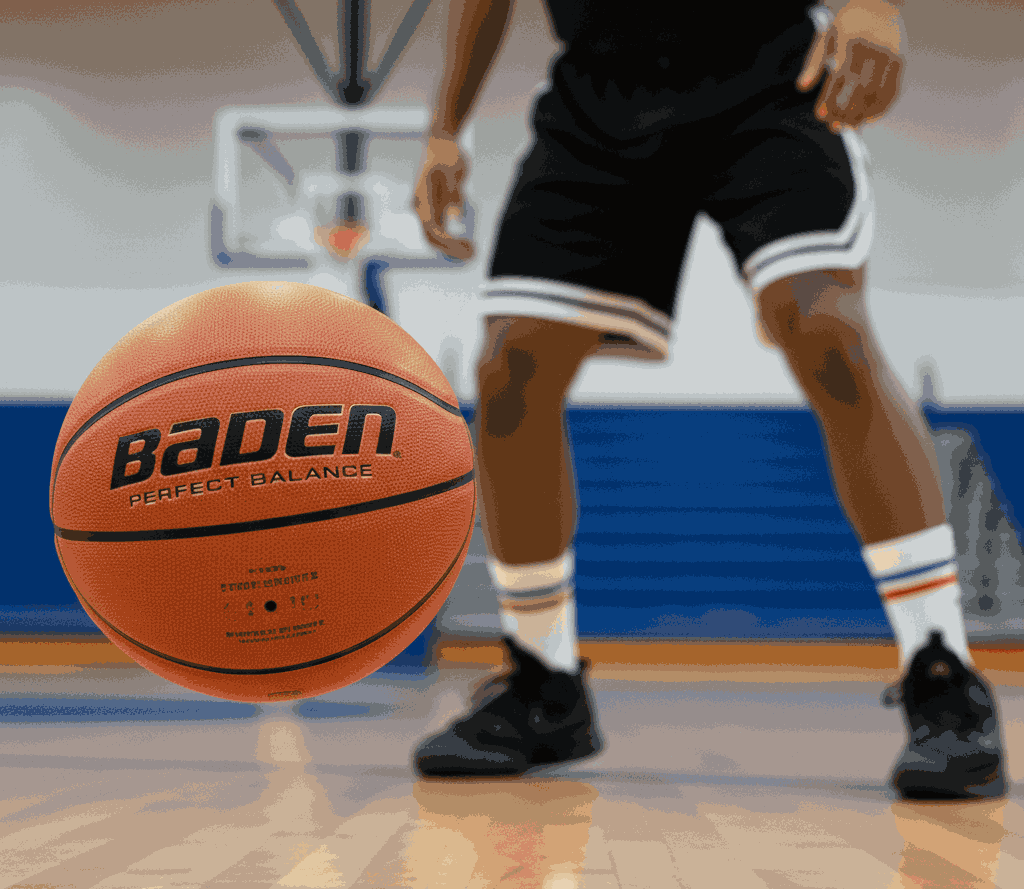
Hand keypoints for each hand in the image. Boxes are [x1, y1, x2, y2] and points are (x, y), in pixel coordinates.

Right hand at [413, 135, 473, 260]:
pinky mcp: (437, 209)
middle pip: (432, 238)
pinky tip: (469, 243)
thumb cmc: (446, 153)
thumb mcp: (453, 168)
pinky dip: (454, 240)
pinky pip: (443, 231)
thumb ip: (454, 191)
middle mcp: (422, 208)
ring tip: (473, 251)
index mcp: (422, 199)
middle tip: (473, 254)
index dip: (447, 242)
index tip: (466, 245)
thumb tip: (455, 214)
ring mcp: (428, 209)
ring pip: (437, 237)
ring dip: (453, 248)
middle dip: (451, 250)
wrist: (441, 142)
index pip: (431, 229)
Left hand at [796, 1, 904, 131]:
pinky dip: (882, 108)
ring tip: (850, 125)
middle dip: (846, 112)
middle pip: (860, 89)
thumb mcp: (826, 37)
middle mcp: (873, 47)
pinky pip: (893, 90)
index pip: (839, 78)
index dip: (830, 101)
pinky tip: (869, 119)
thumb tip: (802, 87)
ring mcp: (889, 54)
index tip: (821, 117)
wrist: (878, 2)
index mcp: (851, 40)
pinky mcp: (900, 61)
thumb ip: (813, 63)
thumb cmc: (848, 22)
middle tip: (835, 126)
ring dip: (863, 114)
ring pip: (877, 93)